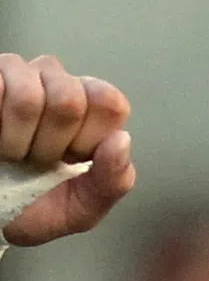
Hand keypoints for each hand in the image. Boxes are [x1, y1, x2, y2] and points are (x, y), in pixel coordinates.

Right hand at [0, 54, 134, 245]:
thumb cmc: (35, 204)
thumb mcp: (83, 206)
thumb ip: (113, 180)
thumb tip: (122, 139)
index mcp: (89, 108)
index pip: (109, 101)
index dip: (90, 136)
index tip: (73, 158)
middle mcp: (55, 82)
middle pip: (69, 98)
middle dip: (51, 143)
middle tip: (38, 159)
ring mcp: (17, 74)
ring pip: (27, 96)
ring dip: (16, 139)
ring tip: (13, 151)